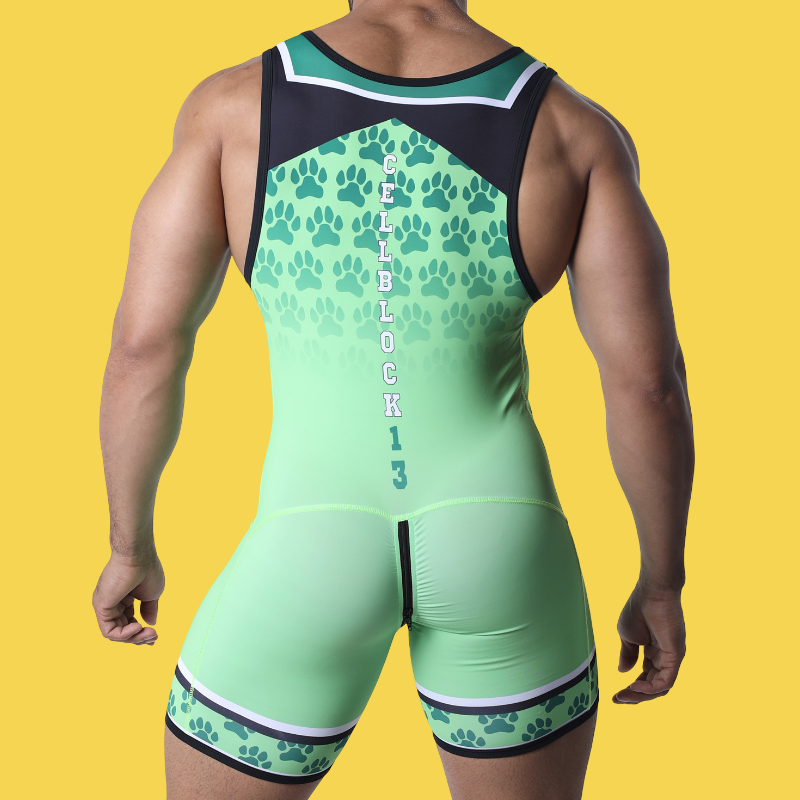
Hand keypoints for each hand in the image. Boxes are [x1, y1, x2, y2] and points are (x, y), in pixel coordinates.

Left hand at [92, 551, 164, 644]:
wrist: (138, 556)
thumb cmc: (147, 569)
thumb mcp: (151, 594)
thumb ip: (149, 610)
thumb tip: (150, 622)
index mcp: (124, 599)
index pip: (129, 621)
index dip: (141, 632)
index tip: (154, 636)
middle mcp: (113, 603)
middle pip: (122, 630)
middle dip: (139, 637)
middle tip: (153, 637)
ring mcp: (106, 605)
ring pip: (115, 634)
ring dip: (134, 638)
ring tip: (148, 633)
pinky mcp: (101, 607)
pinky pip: (109, 631)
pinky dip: (124, 634)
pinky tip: (137, 626)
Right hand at [613, 584, 684, 703]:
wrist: (651, 592)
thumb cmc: (638, 608)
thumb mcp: (627, 635)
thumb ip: (627, 654)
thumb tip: (623, 671)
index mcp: (653, 652)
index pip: (645, 677)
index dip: (631, 688)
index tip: (614, 696)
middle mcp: (665, 657)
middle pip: (653, 686)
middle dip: (635, 696)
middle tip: (617, 699)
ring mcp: (672, 658)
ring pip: (660, 688)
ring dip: (642, 695)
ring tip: (625, 695)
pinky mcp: (676, 656)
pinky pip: (666, 681)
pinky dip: (651, 688)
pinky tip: (635, 686)